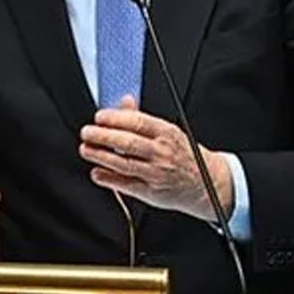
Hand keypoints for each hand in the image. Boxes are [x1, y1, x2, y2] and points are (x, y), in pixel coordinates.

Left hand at [79, 95, 233, 222]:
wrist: (206, 183)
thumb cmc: (183, 155)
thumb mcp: (168, 132)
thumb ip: (143, 118)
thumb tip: (125, 101)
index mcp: (167, 133)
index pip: (138, 122)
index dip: (116, 119)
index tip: (99, 117)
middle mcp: (162, 152)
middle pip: (128, 143)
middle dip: (103, 136)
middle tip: (87, 132)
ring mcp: (157, 173)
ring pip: (125, 164)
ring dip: (101, 156)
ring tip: (86, 150)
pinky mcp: (152, 192)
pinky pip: (127, 185)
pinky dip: (109, 179)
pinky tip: (96, 173)